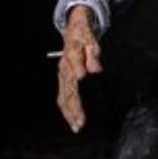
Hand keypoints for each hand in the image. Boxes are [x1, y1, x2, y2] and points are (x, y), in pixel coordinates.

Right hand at [57, 6, 102, 131]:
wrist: (73, 32)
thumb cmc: (85, 38)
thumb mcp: (92, 42)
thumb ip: (93, 56)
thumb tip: (95, 70)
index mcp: (72, 54)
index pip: (75, 63)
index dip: (78, 70)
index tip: (82, 79)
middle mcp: (65, 67)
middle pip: (69, 88)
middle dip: (74, 106)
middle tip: (81, 121)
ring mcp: (62, 75)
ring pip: (64, 96)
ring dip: (69, 112)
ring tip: (76, 126)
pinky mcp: (62, 80)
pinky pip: (62, 97)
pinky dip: (66, 109)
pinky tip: (71, 119)